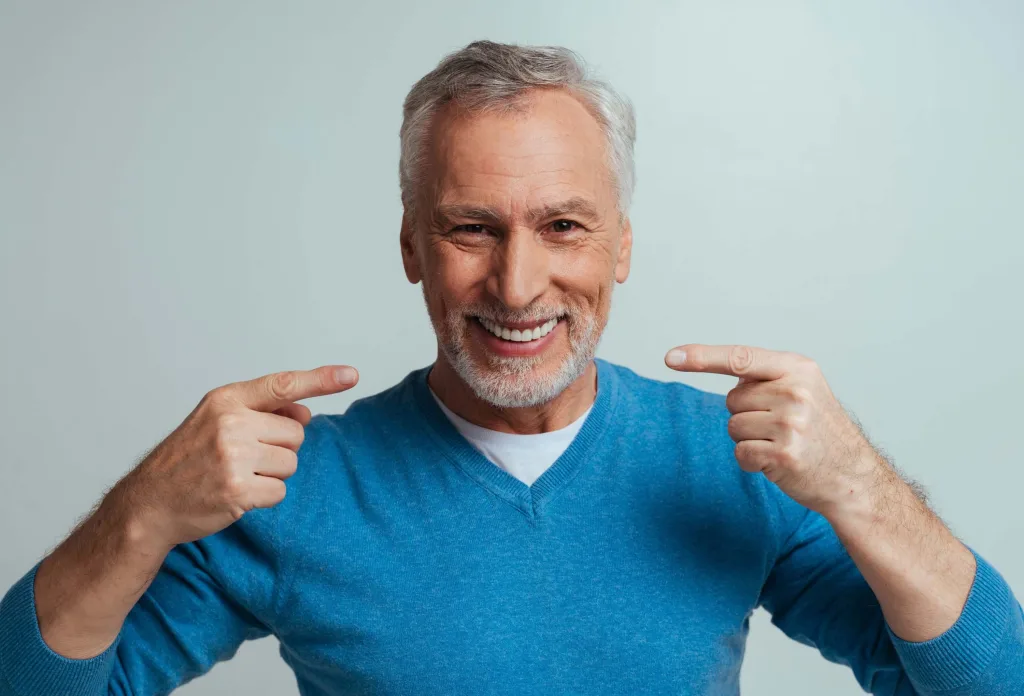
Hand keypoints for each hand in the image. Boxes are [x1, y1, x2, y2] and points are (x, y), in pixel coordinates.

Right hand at [119, 365, 358, 549]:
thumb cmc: (188, 459)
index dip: (321, 379)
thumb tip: (306, 412)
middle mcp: (231, 423)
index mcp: (226, 400)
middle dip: (278, 449)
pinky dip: (264, 497)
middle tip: (242, 458)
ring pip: (291, 463)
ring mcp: (234, 457)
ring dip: (271, 475)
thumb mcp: (216, 420)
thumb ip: (261, 411)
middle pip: (295, 434)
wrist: (149, 502)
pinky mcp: (238, 489)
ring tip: (236, 475)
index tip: (350, 375)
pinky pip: (279, 491)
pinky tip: (236, 494)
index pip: (283, 384)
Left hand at [665, 344, 883, 515]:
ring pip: (734, 426)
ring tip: (782, 444)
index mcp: (798, 368)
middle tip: (781, 428)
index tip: (671, 357)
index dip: (702, 357)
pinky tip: (778, 463)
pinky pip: (740, 453)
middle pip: (733, 400)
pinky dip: (752, 462)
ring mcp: (791, 423)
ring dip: (750, 440)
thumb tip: (712, 364)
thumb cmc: (820, 432)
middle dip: (748, 415)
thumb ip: (765, 377)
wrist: (854, 477)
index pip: (740, 358)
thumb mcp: (804, 389)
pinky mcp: (784, 454)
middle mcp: (796, 392)